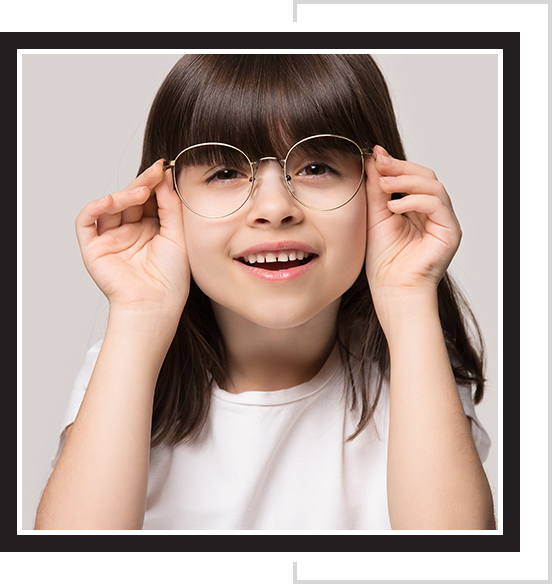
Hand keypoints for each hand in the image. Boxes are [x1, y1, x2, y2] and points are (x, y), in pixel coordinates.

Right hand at [75, 160, 189, 315]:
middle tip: (155, 172)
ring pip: (110, 207)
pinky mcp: (93, 248)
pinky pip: (86, 221)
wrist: (156, 305)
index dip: (155, 184)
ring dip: (124, 194)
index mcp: (152, 231)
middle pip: (131, 199)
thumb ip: (171, 205)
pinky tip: (112, 200)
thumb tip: (166, 175)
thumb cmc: (171, 278)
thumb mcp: (178, 234)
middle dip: (143, 183)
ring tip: (141, 191)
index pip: (150, 200)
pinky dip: (96, 207)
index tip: (165, 168)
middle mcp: (131, 233)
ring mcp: (111, 239)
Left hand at [364, 145, 461, 304]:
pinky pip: (437, 204)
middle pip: (425, 176)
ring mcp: (443, 221)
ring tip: (383, 185)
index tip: (374, 155)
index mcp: (416, 208)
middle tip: (379, 164)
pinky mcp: (450, 231)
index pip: (411, 177)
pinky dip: (415, 200)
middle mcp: (433, 212)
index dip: (394, 165)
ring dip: (406, 181)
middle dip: (400, 168)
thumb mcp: (375, 216)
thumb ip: (376, 190)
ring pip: (433, 186)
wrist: (392, 290)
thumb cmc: (383, 261)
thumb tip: (374, 159)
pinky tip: (394, 207)